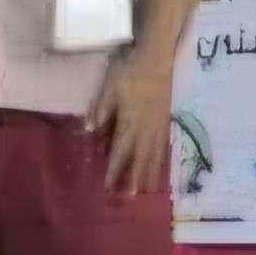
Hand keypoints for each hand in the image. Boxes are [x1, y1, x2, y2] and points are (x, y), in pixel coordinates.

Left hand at [84, 53, 178, 196]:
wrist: (156, 57)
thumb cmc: (129, 70)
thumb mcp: (109, 87)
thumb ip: (100, 109)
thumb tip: (89, 130)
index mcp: (130, 122)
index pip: (120, 151)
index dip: (114, 170)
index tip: (109, 187)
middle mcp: (146, 127)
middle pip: (140, 158)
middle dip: (134, 178)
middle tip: (131, 198)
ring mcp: (158, 123)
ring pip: (154, 153)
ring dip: (150, 172)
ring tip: (148, 189)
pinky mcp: (166, 117)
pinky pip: (163, 143)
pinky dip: (162, 157)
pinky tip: (161, 164)